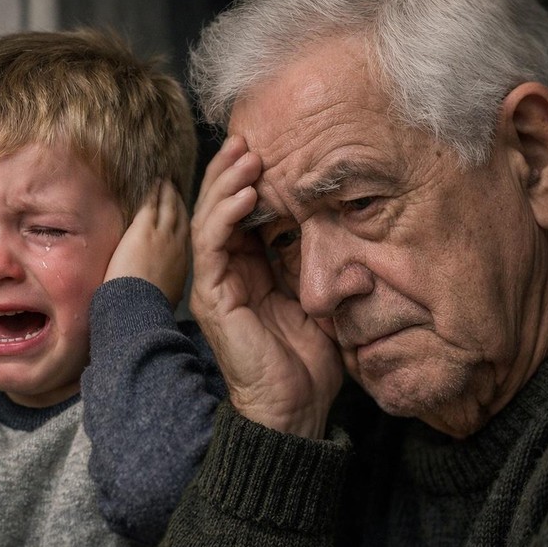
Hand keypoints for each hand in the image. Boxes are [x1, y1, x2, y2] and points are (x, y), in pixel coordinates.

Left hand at [105, 180, 188, 306]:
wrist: (138, 308)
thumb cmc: (146, 307)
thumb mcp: (167, 295)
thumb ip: (168, 282)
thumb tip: (166, 283)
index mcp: (182, 263)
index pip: (186, 234)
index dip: (184, 220)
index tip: (182, 210)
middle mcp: (177, 244)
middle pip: (181, 216)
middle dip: (179, 201)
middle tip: (176, 187)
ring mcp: (161, 234)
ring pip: (168, 205)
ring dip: (167, 191)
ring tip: (165, 179)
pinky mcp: (143, 229)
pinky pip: (150, 203)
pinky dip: (153, 190)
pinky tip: (153, 180)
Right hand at [189, 136, 342, 437]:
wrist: (294, 408)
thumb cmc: (308, 359)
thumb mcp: (320, 295)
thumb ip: (317, 259)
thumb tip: (339, 220)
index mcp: (248, 270)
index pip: (240, 214)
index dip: (248, 180)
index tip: (269, 147)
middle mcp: (226, 273)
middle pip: (218, 209)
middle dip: (231, 171)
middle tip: (249, 138)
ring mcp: (214, 284)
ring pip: (208, 220)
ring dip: (225, 185)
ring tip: (246, 154)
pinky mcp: (211, 298)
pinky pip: (211, 247)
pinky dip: (224, 215)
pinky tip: (244, 192)